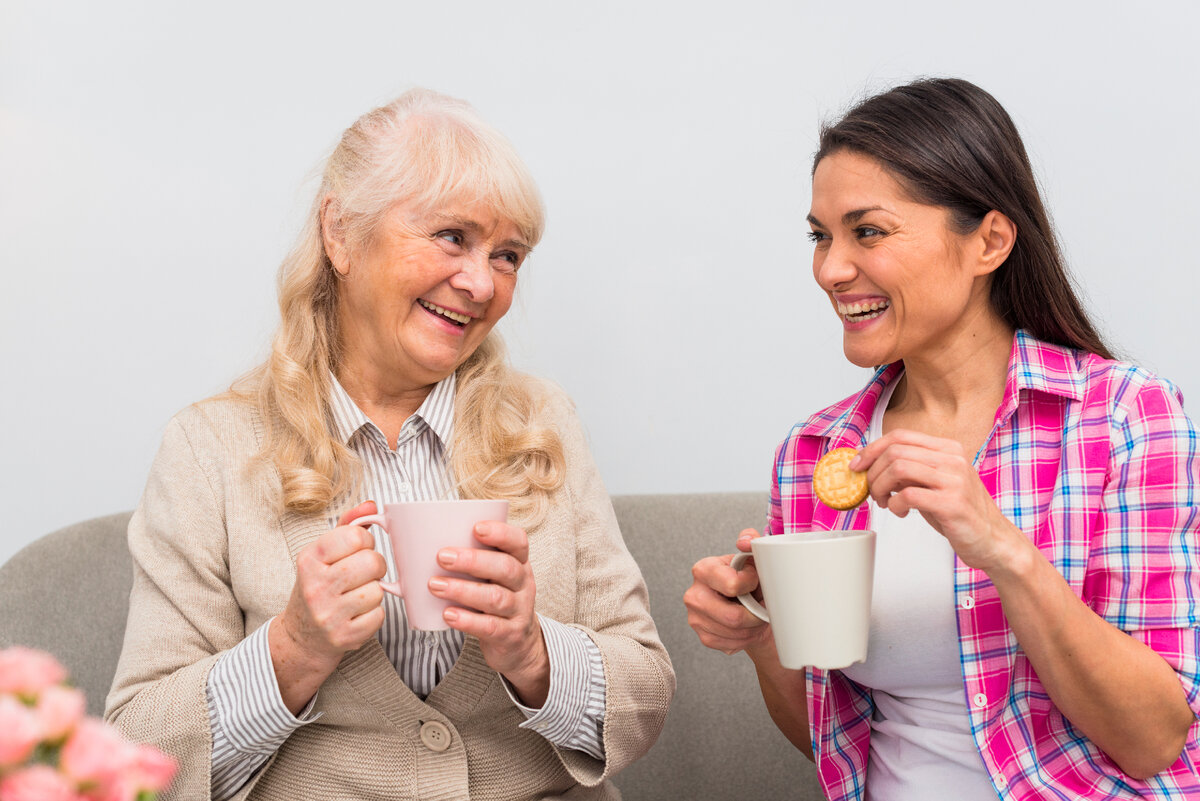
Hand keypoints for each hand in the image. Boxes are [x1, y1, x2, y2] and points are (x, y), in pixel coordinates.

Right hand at [277, 500, 387, 670]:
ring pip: (378, 590)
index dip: (366, 541)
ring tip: (358, 594)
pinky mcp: (344, 636)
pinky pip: (379, 616)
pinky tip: (358, 613)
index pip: (356, 536)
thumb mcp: (324, 554)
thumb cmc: (319, 586)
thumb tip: (371, 505)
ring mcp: (328, 614)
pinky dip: (374, 614)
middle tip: (365, 573)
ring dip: (375, 591)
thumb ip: (348, 526)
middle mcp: (316, 586)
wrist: (302, 636)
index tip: (358, 550)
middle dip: (376, 566)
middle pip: (372, 562)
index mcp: (310, 559)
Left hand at [427, 521, 548, 705]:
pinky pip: (490, 626)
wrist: (518, 643)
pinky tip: (448, 614)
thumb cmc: (494, 599)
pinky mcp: (510, 635)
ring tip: (435, 586)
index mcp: (519, 563)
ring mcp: (519, 611)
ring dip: (463, 590)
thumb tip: (405, 565)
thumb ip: (462, 565)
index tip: (476, 528)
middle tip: (442, 557)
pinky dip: (468, 620)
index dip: (500, 533)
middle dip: (473, 560)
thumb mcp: (491, 578)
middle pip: (506, 568)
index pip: (518, 542)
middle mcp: (523, 584)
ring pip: (495, 598)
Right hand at [684, 529, 773, 657]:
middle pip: (732, 617)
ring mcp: (695, 617)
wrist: (751, 606)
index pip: (732, 585)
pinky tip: (746, 627)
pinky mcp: (703, 636)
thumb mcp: (754, 558)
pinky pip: (730, 645)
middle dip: (755, 615)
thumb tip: (744, 540)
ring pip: (734, 634)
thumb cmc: (752, 580)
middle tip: (762, 607)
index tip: (755, 581)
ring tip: (755, 616)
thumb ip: (751, 542)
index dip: (752, 585)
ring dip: (752, 628)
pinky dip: (745, 639)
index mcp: (703, 569)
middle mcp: (693, 594)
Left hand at [852, 429, 1023, 570]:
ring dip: (880, 487)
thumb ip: (910, 470)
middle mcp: (953, 460)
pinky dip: (894, 505)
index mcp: (948, 449)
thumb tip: (871, 464)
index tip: (857, 466)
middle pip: (895, 451)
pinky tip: (900, 513)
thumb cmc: (960, 512)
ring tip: (883, 502)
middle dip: (872, 472)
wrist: (993, 540)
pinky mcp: (952, 504)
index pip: (900, 436)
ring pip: (898, 469)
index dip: (872, 449)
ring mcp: (954, 480)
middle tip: (871, 491)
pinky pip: (908, 495)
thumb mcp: (934, 483)